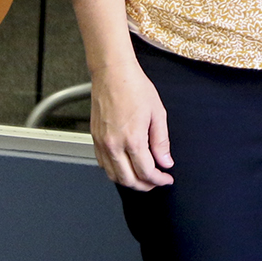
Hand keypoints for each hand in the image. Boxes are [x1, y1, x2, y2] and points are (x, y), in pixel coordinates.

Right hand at [88, 59, 173, 190]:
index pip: (146, 172)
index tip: (167, 178)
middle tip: (156, 182)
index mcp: (132, 139)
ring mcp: (102, 143)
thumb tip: (165, 161)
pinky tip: (125, 167)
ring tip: (143, 178)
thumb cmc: (135, 88)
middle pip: (128, 180)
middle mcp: (114, 145)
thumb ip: (161, 141)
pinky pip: (103, 164)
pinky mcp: (94, 139)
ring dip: (129, 182)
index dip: (159, 180)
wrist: (113, 74)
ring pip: (113, 175)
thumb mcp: (158, 113)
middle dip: (144, 186)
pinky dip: (115, 172)